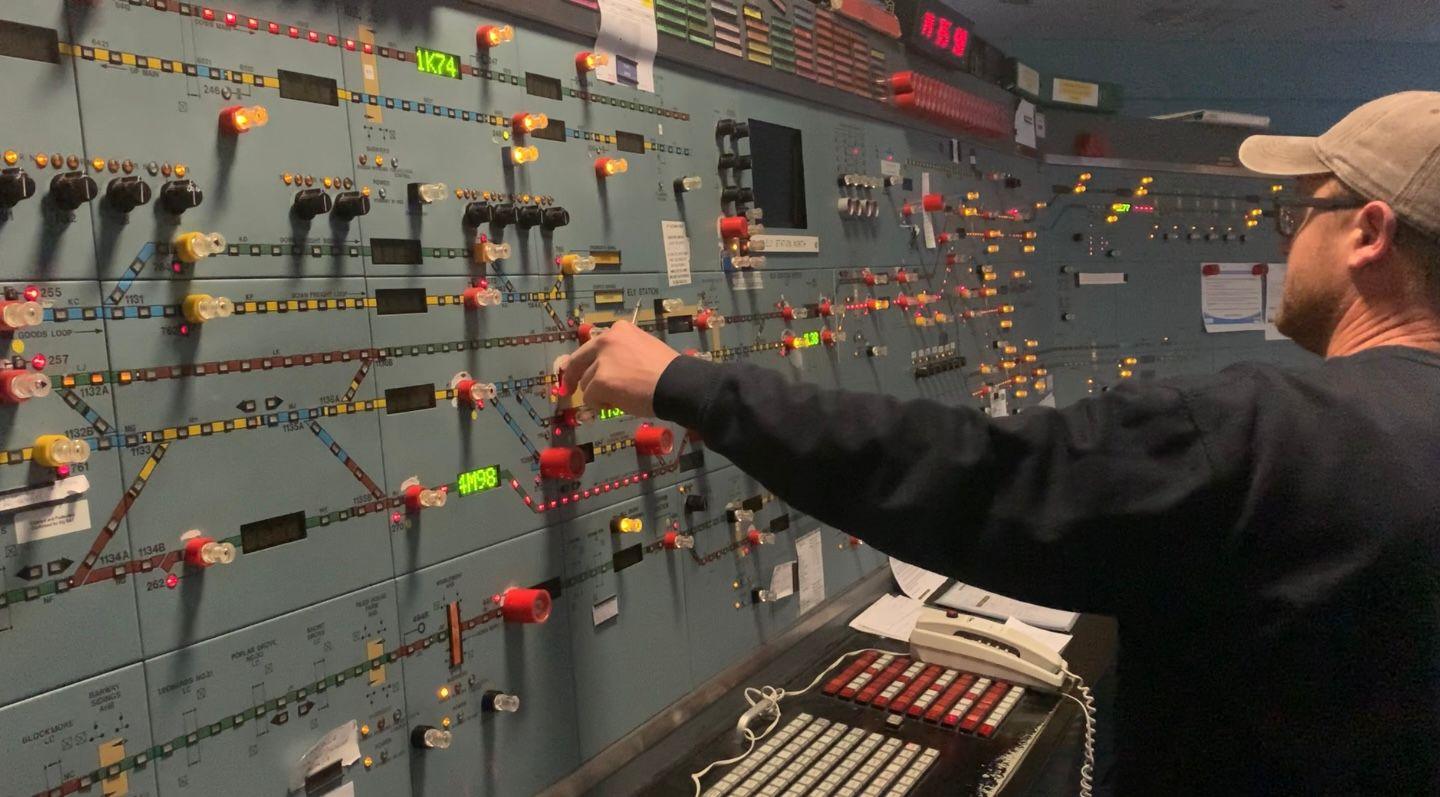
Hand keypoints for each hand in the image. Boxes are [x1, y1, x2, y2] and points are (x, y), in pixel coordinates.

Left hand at [560, 320, 679, 416]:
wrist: (677, 384)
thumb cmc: (666, 370)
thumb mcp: (642, 349)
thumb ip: (621, 354)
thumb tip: (601, 369)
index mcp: (618, 331)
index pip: (590, 347)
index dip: (581, 361)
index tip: (574, 371)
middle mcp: (606, 340)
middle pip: (579, 362)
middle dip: (573, 377)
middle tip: (568, 390)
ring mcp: (602, 361)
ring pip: (586, 383)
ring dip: (598, 394)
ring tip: (619, 398)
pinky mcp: (600, 381)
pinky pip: (590, 398)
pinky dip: (600, 405)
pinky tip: (618, 404)